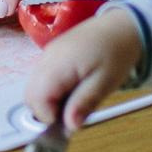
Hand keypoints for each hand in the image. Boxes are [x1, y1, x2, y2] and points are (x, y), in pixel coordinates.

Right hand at [26, 10, 142, 131]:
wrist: (121, 25)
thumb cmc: (116, 52)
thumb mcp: (105, 82)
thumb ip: (84, 103)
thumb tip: (69, 126)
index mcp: (59, 64)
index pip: (36, 99)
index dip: (48, 117)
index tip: (68, 123)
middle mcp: (47, 58)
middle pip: (30, 95)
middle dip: (46, 112)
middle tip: (72, 114)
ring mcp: (47, 55)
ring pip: (34, 88)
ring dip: (49, 102)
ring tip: (74, 101)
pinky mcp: (51, 55)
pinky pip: (42, 79)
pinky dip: (51, 91)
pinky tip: (72, 89)